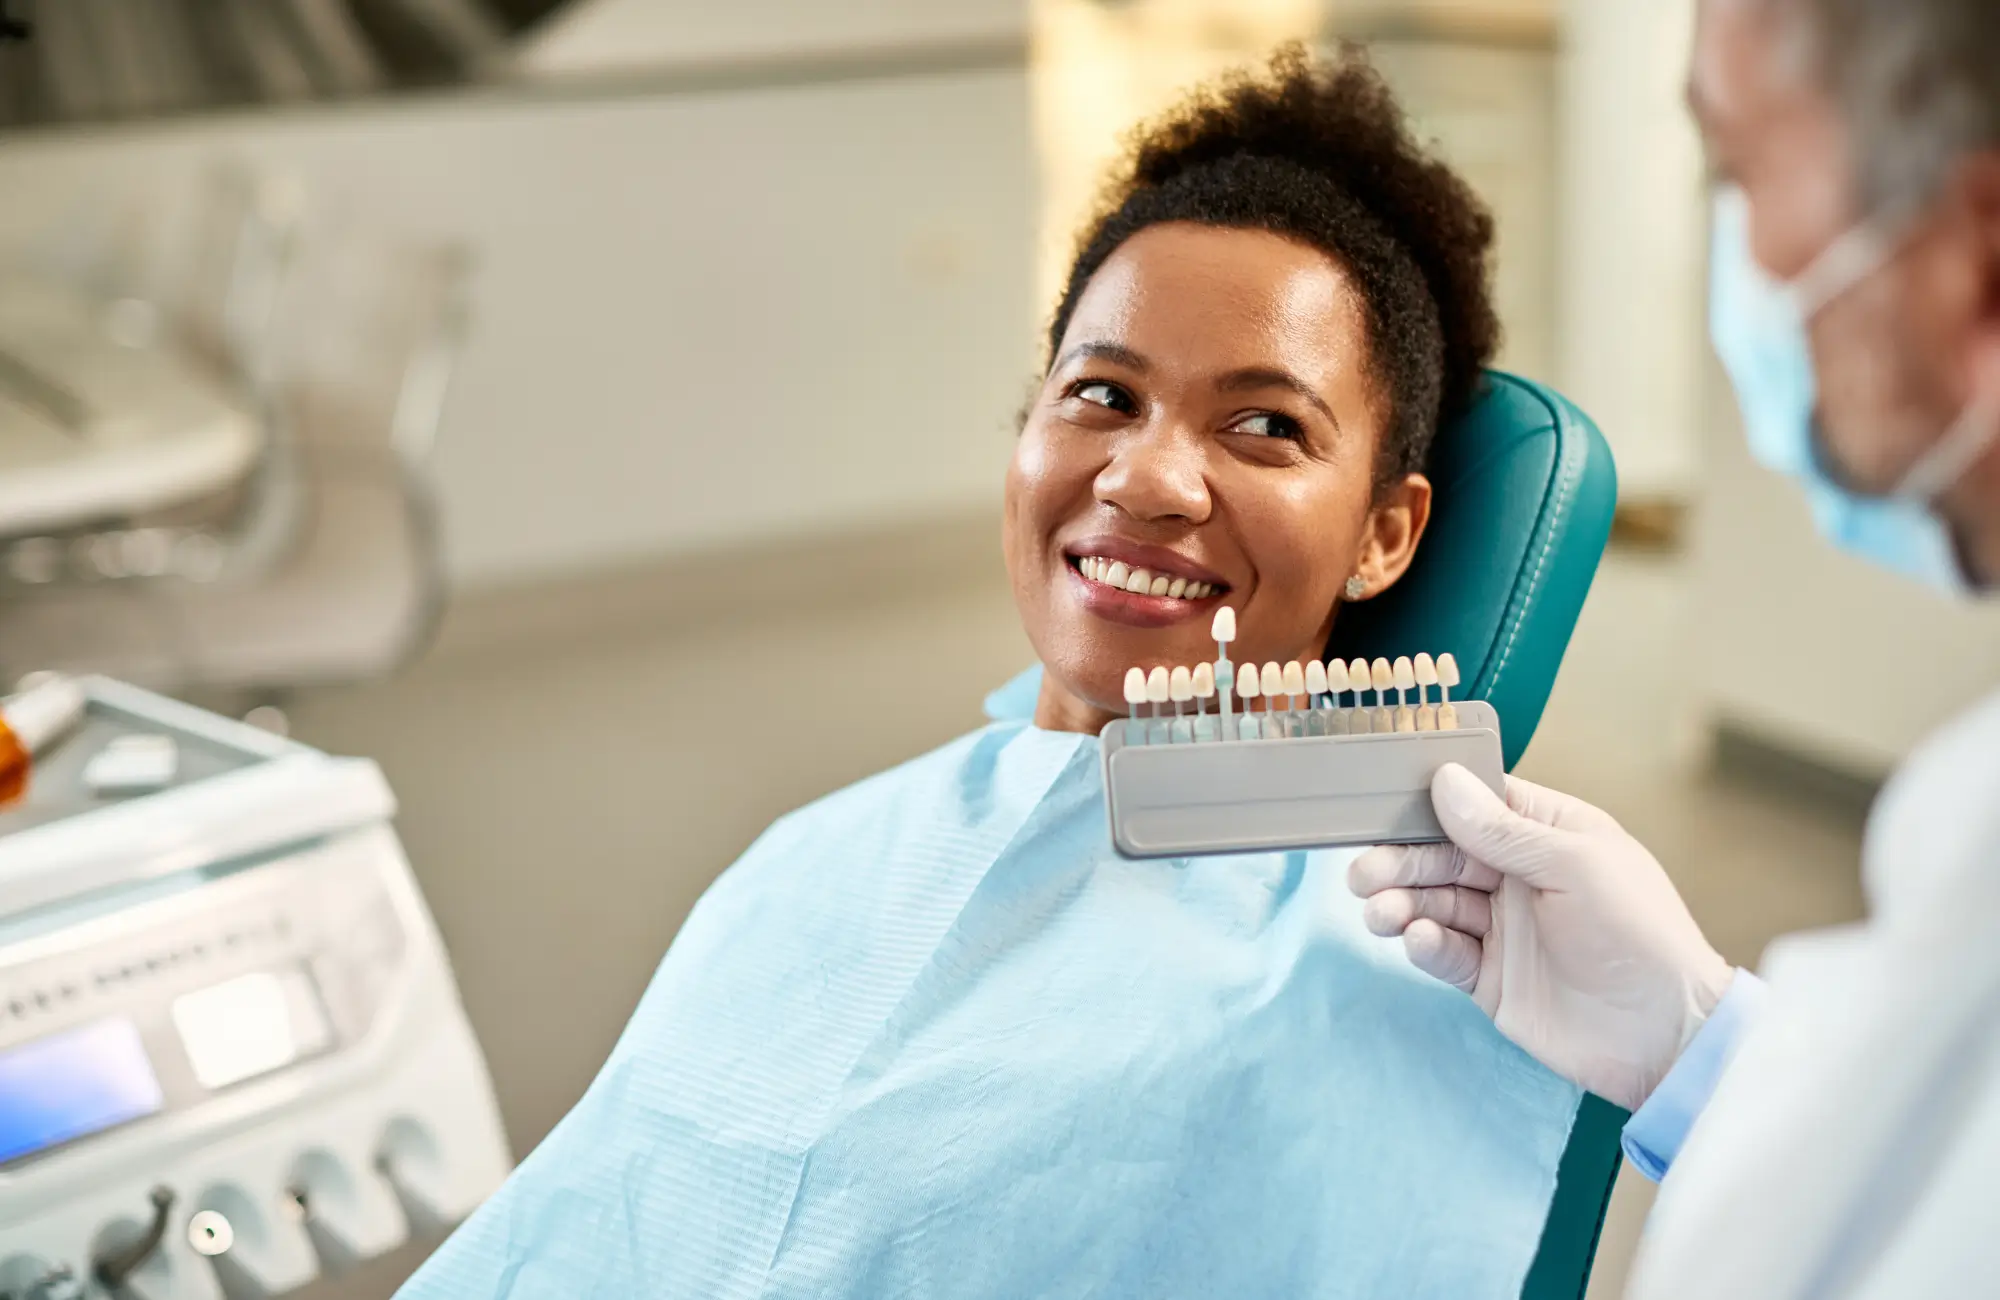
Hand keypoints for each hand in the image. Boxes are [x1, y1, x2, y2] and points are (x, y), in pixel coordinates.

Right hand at [1348, 765, 1731, 1109]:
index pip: (1477, 804)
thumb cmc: (1639, 934)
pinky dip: (1424, 944)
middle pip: (1443, 855)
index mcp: (1548, 835)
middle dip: (1401, 861)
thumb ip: (1504, 830)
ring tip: (1381, 914)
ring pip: (1434, 903)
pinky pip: (1445, 952)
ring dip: (1402, 904)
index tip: (1382, 803)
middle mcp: (1520, 876)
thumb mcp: (1575, 866)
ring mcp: (1503, 929)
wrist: (1664, 1035)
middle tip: (1362, 874)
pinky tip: (1419, 940)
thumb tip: (1444, 782)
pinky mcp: (1491, 978)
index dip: (1431, 802)